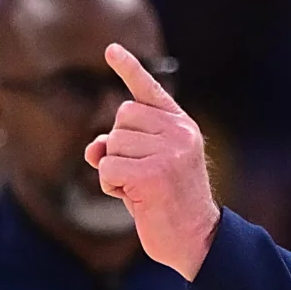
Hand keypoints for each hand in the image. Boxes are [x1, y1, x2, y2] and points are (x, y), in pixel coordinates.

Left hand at [84, 44, 220, 279]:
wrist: (196, 239)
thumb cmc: (170, 204)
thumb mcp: (147, 168)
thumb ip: (123, 149)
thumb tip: (93, 149)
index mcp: (182, 126)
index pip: (149, 90)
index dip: (129, 68)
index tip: (111, 50)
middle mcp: (179, 133)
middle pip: (120, 118)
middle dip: (119, 147)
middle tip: (140, 175)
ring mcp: (169, 151)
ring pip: (112, 144)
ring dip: (114, 170)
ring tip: (140, 189)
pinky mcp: (154, 173)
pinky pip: (107, 168)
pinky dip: (111, 185)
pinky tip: (134, 199)